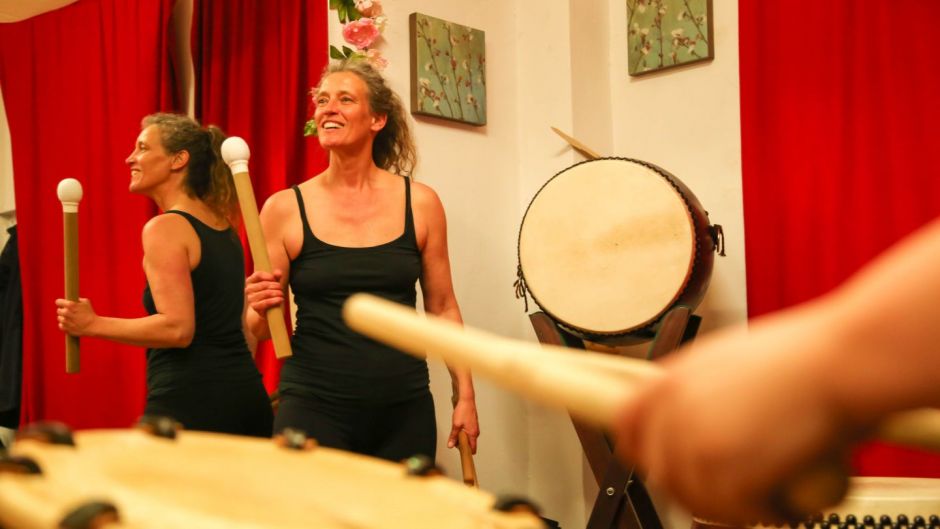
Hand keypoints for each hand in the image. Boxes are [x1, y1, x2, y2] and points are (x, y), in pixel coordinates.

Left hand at [55, 297, 98, 336]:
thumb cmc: (90, 313)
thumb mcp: (86, 302)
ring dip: (64, 318)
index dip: (60, 302)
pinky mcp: (65, 328)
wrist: (93, 326)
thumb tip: (73, 300)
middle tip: (69, 312)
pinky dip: (64, 325)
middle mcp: (66, 312)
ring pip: (59, 318)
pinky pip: (61, 325)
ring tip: (71, 319)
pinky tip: (71, 324)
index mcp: (70, 305)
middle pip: (58, 310)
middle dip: (63, 311)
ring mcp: (65, 321)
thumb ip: (77, 300)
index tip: (62, 304)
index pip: (58, 301)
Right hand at [245, 269, 283, 315]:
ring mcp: (250, 298)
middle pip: (264, 284)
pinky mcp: (254, 306)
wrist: (264, 309)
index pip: (258, 274)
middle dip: (275, 286)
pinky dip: (275, 300)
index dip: (268, 276)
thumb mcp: (272, 284)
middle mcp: (248, 289)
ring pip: (266, 293)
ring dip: (277, 293)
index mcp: (250, 281)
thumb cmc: (268, 294)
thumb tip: (278, 273)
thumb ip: (275, 277)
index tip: (275, 279)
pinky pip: (266, 302)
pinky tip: (280, 299)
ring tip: (282, 294)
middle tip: (281, 288)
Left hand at [448, 398, 479, 453]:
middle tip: (454, 438)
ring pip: (468, 438)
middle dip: (461, 444)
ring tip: (456, 430)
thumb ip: (453, 436)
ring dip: (461, 437)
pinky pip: (467, 432)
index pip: (473, 449)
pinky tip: (458, 426)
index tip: (460, 452)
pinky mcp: (472, 424)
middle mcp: (475, 432)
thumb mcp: (456, 425)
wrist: (466, 400)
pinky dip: (462, 432)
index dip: (466, 452)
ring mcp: (474, 428)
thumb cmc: (463, 411)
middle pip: (469, 444)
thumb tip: (450, 446)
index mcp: (473, 434)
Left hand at [614, 312, 849, 521]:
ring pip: (694, 498)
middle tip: (731, 488)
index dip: (642, 450)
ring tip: (763, 495)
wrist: (841, 362)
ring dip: (728, 505)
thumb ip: (697, 390)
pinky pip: (732, 511)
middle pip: (660, 471)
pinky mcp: (727, 474)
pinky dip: (760, 513)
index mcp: (669, 380)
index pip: (627, 426)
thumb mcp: (728, 358)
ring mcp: (697, 445)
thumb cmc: (803, 357)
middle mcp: (673, 413)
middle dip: (693, 485)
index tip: (661, 462)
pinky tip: (782, 502)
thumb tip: (689, 420)